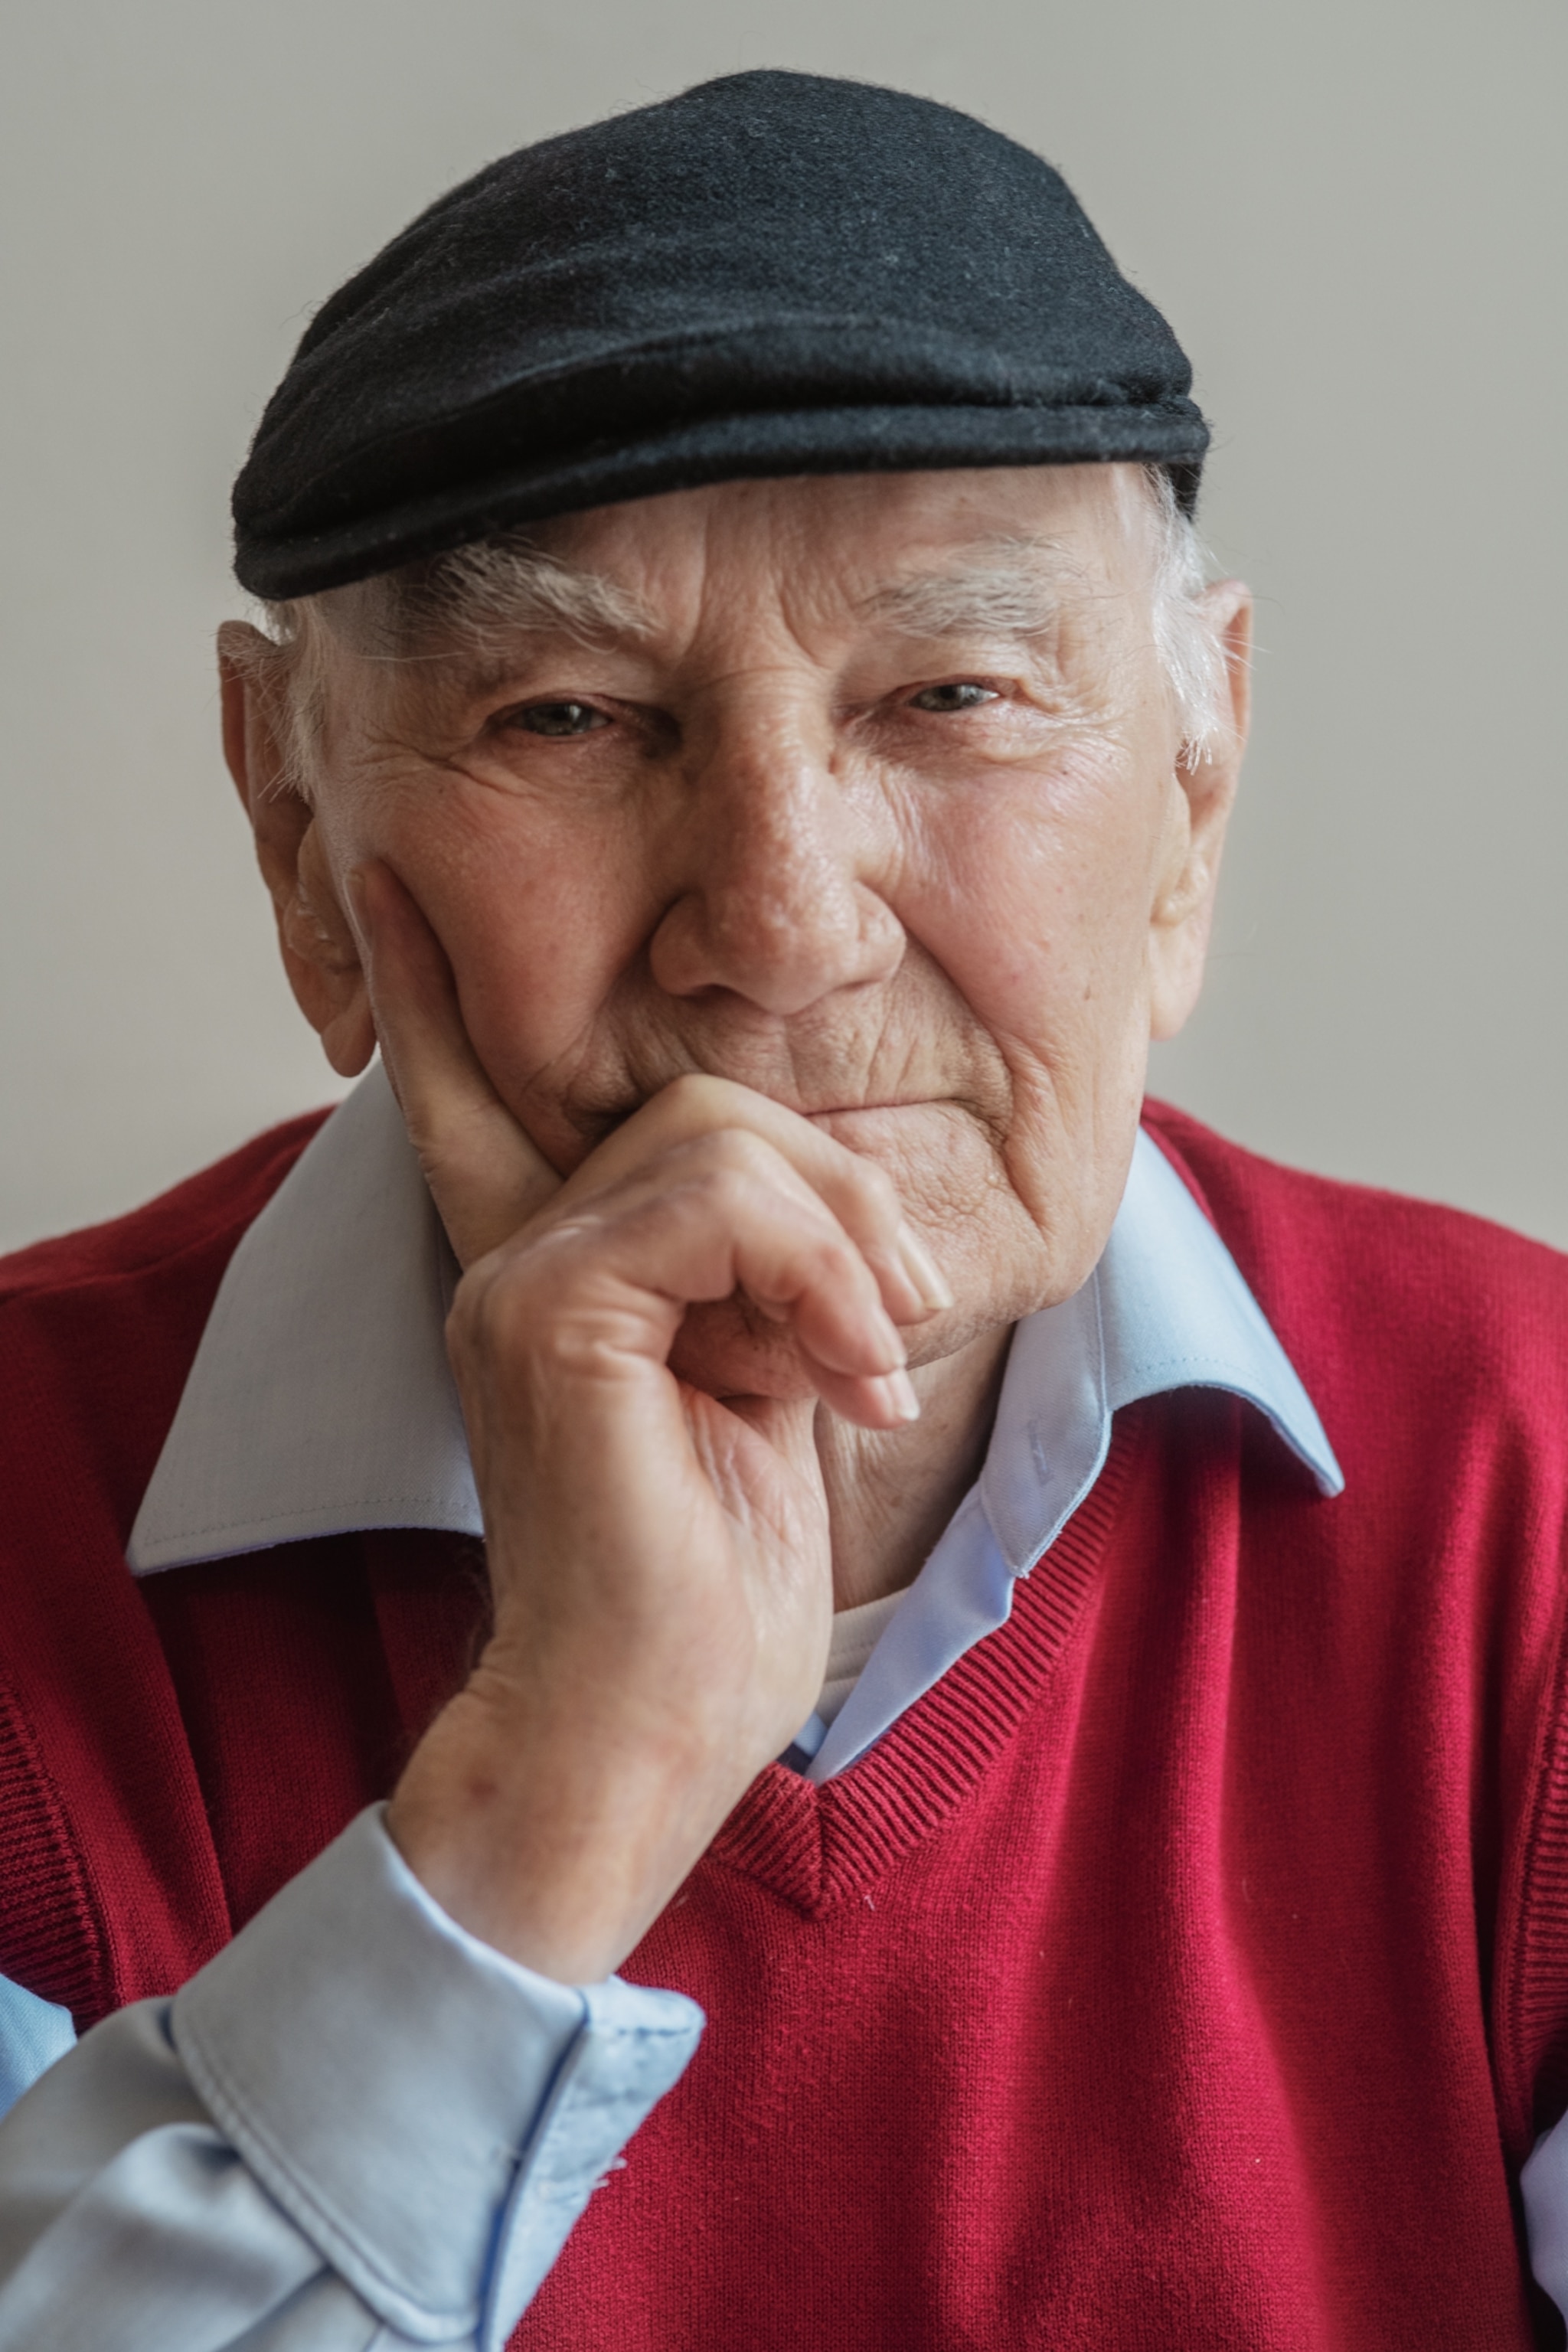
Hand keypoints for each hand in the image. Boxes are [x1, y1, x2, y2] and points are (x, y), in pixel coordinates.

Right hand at [355, 865, 950, 1982]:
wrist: (646, 1732)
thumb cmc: (709, 1595)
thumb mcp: (760, 1397)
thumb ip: (754, 1280)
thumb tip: (820, 1193)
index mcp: (551, 1272)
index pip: (482, 1098)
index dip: (440, 1001)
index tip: (391, 888)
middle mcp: (514, 1255)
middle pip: (698, 1101)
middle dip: (838, 1191)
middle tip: (896, 1323)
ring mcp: (516, 1279)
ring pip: (715, 1131)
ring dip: (840, 1241)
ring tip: (869, 1368)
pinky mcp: (547, 1312)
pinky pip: (715, 1197)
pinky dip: (816, 1272)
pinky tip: (845, 1375)